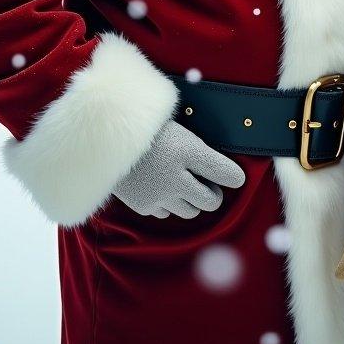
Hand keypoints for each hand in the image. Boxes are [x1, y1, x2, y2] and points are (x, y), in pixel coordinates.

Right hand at [112, 119, 245, 218]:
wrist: (107, 139)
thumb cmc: (149, 130)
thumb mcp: (180, 133)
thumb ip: (204, 153)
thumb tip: (230, 174)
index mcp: (188, 152)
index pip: (224, 172)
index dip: (234, 176)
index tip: (236, 178)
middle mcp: (176, 178)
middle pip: (210, 202)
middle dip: (213, 194)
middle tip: (208, 183)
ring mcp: (159, 195)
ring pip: (190, 211)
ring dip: (192, 201)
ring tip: (185, 184)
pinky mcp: (144, 206)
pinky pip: (166, 213)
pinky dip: (168, 204)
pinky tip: (161, 187)